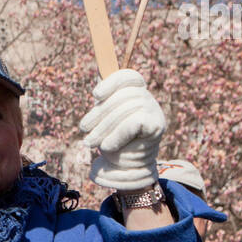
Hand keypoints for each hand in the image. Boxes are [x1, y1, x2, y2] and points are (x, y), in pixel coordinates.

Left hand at [78, 69, 166, 190]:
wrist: (126, 170)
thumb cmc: (113, 141)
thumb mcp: (105, 119)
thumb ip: (105, 99)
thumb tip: (98, 72)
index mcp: (135, 92)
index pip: (128, 77)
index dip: (112, 82)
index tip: (95, 95)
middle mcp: (147, 99)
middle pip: (122, 95)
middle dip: (98, 113)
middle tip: (83, 129)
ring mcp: (154, 111)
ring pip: (125, 109)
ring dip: (103, 128)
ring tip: (90, 142)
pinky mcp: (157, 126)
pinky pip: (133, 123)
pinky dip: (116, 135)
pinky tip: (106, 146)